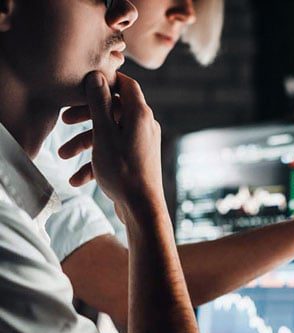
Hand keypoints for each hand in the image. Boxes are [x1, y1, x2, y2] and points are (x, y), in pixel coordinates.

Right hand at [58, 71, 163, 214]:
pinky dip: (95, 163)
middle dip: (86, 116)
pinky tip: (77, 180)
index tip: (84, 84)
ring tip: (61, 156)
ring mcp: (141, 145)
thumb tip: (97, 76)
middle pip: (112, 111)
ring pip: (109, 135)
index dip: (106, 81)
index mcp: (140, 115)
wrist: (142, 209)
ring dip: (84, 144)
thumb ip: (100, 104)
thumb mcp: (104, 133)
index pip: (126, 85)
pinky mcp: (136, 162)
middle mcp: (144, 127)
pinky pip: (114, 154)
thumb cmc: (123, 171)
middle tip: (64, 120)